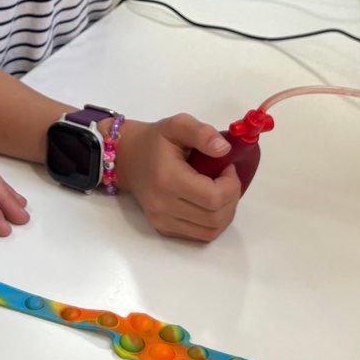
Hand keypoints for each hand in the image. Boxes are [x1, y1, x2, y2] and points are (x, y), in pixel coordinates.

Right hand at [114, 115, 242, 241]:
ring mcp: (162, 221)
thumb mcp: (178, 125)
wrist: (127, 158)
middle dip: (231, 197)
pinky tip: (209, 203)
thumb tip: (225, 150)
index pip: (214, 197)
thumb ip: (202, 133)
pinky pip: (200, 235)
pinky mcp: (164, 229)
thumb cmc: (154, 141)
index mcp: (168, 179)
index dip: (231, 184)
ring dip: (225, 212)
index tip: (226, 166)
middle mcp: (163, 206)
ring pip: (211, 231)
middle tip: (225, 178)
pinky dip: (213, 221)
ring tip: (220, 190)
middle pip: (215, 217)